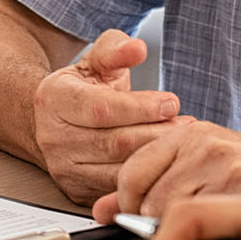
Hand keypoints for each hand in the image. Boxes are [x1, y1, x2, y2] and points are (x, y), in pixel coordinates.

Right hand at [31, 30, 190, 203]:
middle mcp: (53, 137)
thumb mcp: (97, 60)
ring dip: (156, 158)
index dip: (140, 107)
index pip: (100, 108)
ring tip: (181, 142)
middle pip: (114, 143)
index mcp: (54, 99)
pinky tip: (166, 163)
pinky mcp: (77, 191)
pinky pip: (118, 190)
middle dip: (156, 134)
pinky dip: (146, 178)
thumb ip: (116, 49)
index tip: (171, 102)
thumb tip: (137, 48)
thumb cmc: (83, 88)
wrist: (57, 120)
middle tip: (187, 125)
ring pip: (118, 170)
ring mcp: (64, 168)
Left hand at [92, 121, 240, 229]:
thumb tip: (100, 209)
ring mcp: (229, 165)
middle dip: (157, 230)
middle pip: (149, 200)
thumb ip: (153, 184)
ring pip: (174, 218)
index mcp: (189, 133)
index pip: (131, 173)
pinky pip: (208, 230)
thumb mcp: (206, 169)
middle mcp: (206, 144)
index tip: (142, 226)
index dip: (130, 207)